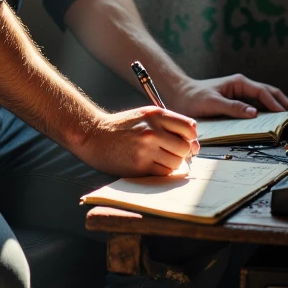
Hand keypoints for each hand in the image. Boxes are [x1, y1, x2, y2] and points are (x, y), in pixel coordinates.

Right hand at [76, 106, 198, 177]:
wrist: (94, 136)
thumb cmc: (122, 127)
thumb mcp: (145, 116)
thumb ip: (168, 124)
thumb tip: (193, 143)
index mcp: (156, 115)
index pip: (190, 128)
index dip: (191, 138)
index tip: (187, 142)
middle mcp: (153, 131)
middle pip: (185, 147)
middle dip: (183, 153)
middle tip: (173, 153)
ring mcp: (146, 149)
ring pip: (176, 162)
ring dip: (172, 163)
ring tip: (159, 158)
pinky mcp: (140, 165)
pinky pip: (164, 172)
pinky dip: (162, 171)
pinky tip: (151, 164)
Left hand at [168, 73, 287, 118]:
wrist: (180, 94)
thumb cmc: (194, 97)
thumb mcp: (213, 103)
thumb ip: (233, 108)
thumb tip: (254, 113)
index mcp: (239, 83)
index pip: (263, 93)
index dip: (276, 104)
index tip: (285, 114)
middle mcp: (241, 86)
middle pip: (269, 93)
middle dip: (283, 102)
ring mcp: (240, 93)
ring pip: (265, 98)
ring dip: (277, 105)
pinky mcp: (236, 100)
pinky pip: (256, 104)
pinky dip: (267, 110)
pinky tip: (273, 117)